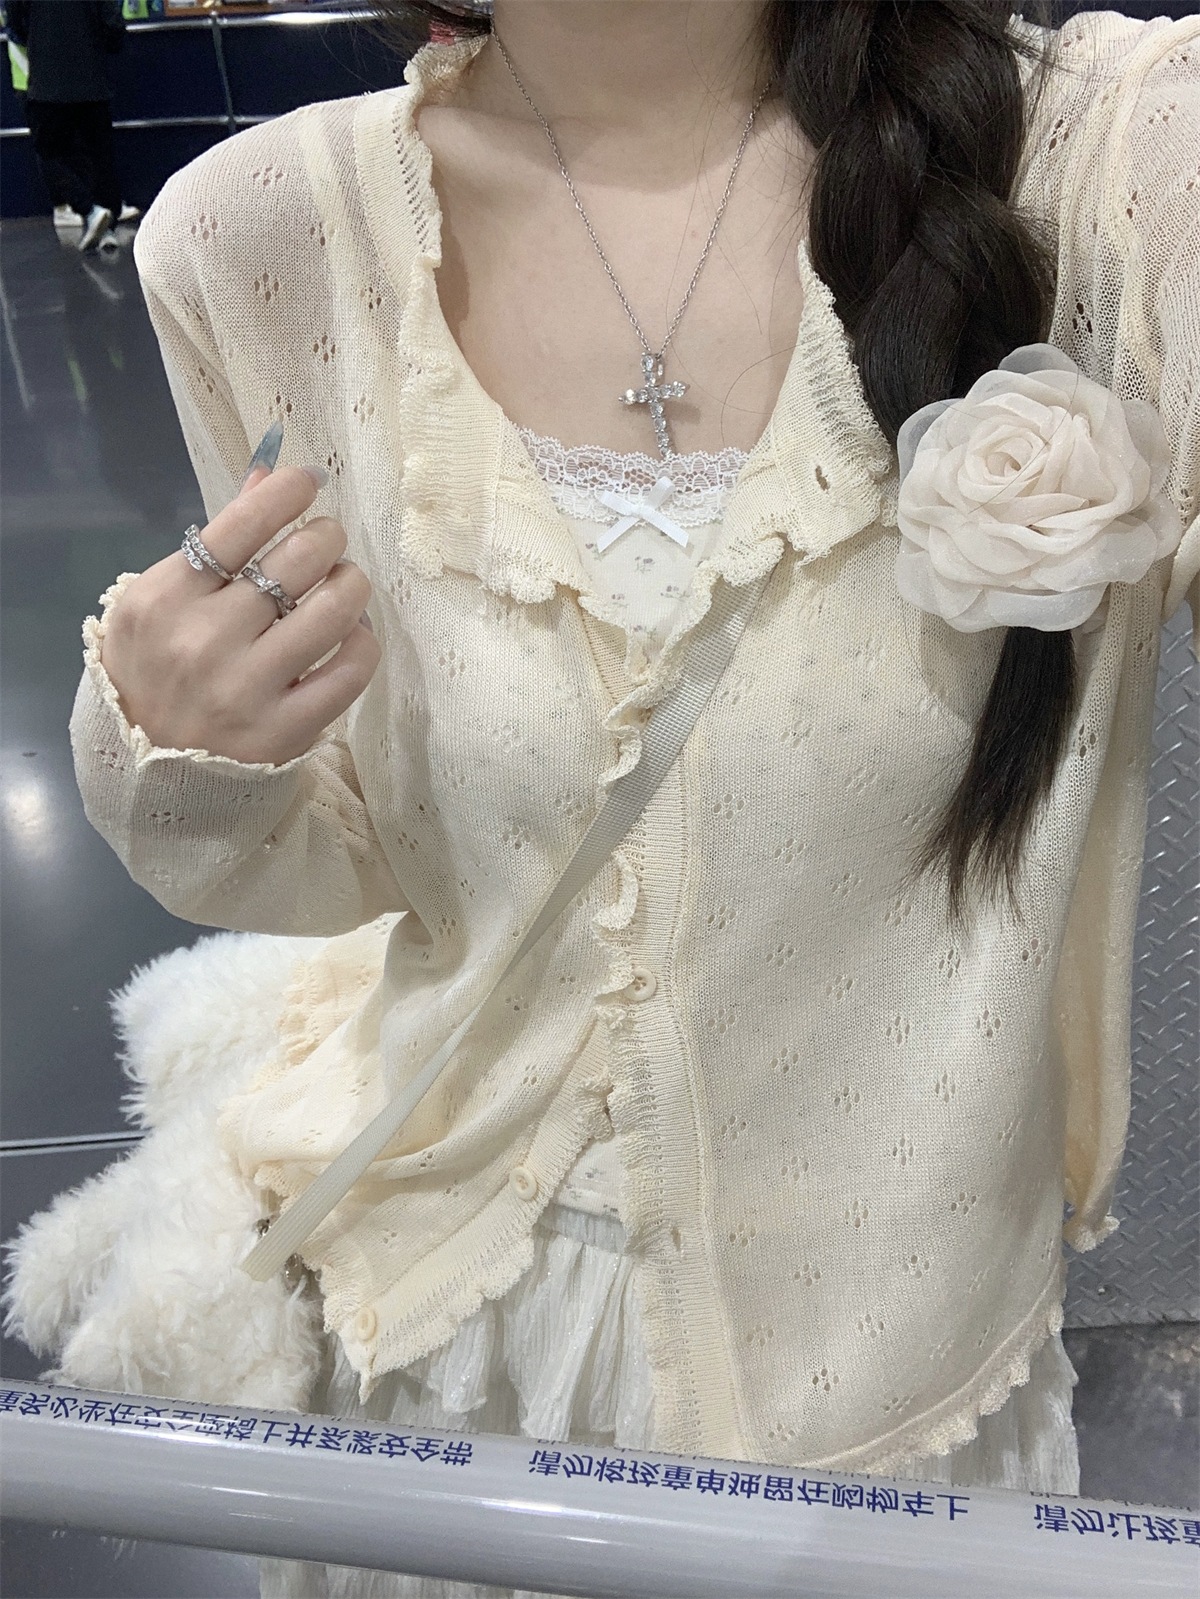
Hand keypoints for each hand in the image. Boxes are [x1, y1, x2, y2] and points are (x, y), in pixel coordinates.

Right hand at [98, 463, 380, 765]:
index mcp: (166, 598)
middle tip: (327, 544)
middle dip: (327, 538)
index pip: (241, 524)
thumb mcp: (164, 601)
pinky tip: (351, 635)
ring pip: (334, 610)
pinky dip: (362, 641)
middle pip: (298, 561)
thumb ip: (219, 540)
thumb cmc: (157, 670)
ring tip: (344, 584)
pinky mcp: (284, 730)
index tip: (309, 482)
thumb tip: (270, 474)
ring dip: (352, 583)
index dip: (287, 492)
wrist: (148, 771)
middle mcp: (205, 640)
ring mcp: (246, 688)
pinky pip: (350, 670)